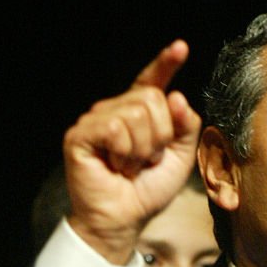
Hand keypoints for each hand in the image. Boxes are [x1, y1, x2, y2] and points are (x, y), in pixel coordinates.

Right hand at [63, 40, 200, 263]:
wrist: (126, 218)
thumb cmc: (149, 187)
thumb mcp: (181, 154)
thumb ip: (185, 124)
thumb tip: (176, 95)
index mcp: (140, 112)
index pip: (153, 81)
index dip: (166, 63)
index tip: (180, 47)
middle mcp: (116, 109)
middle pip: (153, 98)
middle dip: (160, 134)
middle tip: (146, 159)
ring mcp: (96, 119)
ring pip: (136, 113)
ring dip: (143, 148)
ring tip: (130, 165)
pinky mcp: (81, 134)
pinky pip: (115, 127)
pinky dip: (124, 151)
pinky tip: (115, 165)